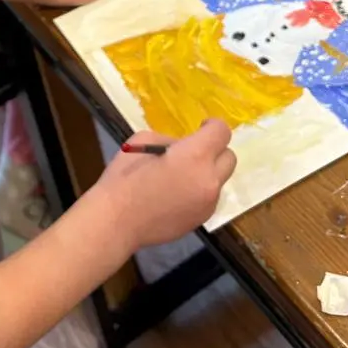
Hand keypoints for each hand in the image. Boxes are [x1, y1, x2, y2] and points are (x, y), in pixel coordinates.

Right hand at [90, 121, 235, 266]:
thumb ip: (171, 141)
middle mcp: (209, 179)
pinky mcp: (202, 219)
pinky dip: (198, 191)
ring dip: (206, 172)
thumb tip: (181, 147)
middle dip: (214, 150)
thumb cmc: (125, 177)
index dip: (212, 126)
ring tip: (179, 177)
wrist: (117, 221)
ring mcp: (208, 202)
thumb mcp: (143, 141)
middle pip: (229, 157)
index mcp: (195, 155)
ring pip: (219, 179)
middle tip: (192, 152)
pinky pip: (209, 197)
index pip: (222, 132)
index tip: (200, 127)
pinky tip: (175, 195)